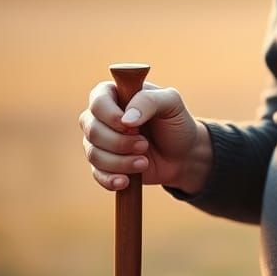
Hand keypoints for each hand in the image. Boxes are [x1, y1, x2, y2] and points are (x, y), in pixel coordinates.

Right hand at [79, 80, 210, 193]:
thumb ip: (149, 101)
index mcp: (115, 94)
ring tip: (144, 162)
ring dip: (120, 161)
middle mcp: (101, 117)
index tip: (130, 125)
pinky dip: (111, 178)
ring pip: (94, 154)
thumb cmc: (176, 123)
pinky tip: (126, 180)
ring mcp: (100, 142)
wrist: (183, 154)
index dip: (110, 115)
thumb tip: (126, 119)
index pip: (97, 101)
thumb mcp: (172, 103)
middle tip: (144, 144)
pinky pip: (97, 174)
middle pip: (92, 130)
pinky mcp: (104, 164)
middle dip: (120, 142)